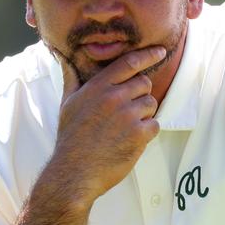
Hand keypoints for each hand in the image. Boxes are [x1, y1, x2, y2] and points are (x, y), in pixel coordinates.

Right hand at [46, 45, 166, 205]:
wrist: (74, 172)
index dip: (148, 55)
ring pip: (151, 104)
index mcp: (97, 87)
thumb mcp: (66, 104)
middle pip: (144, 83)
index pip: (129, 63)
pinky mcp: (138, 134)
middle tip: (128, 112)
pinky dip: (147, 133)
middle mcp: (114, 97)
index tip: (160, 52)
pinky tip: (131, 141)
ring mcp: (127, 115)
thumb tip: (65, 59)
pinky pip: (155, 125)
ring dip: (144, 115)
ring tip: (126, 129)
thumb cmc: (70, 139)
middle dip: (141, 95)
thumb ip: (71, 79)